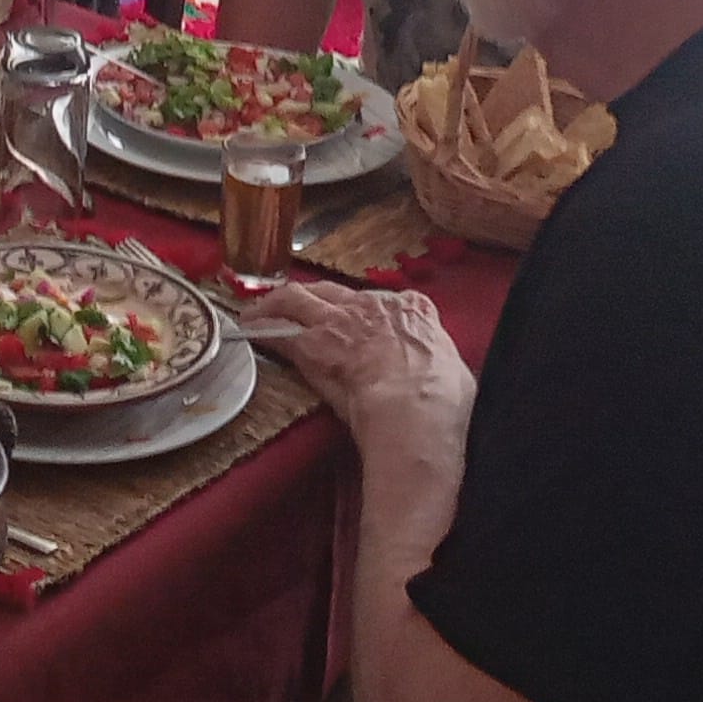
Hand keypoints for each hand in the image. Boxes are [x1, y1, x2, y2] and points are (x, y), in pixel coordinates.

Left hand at [264, 282, 473, 454]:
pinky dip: (261, 328)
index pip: (380, 301)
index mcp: (414, 310)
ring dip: (274, 305)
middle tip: (290, 306)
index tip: (350, 319)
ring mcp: (339, 321)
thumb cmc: (442, 401)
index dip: (360, 310)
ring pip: (297, 298)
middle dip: (309, 297)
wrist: (416, 410)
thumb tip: (442, 378)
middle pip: (331, 291)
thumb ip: (438, 364)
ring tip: (256, 314)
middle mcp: (374, 305)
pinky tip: (249, 332)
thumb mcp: (454, 373)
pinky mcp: (312, 344)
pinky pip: (278, 329)